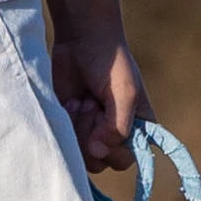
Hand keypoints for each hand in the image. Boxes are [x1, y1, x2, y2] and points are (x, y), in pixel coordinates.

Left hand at [55, 25, 143, 172]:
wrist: (82, 39)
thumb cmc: (111, 63)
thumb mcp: (125, 94)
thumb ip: (117, 128)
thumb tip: (98, 153)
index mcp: (137, 130)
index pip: (124, 160)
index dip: (111, 145)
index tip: (103, 117)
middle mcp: (113, 134)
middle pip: (99, 161)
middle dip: (90, 134)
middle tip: (91, 104)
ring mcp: (89, 130)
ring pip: (79, 154)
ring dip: (77, 128)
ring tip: (81, 101)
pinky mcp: (69, 124)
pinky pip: (63, 140)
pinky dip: (65, 122)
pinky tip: (70, 102)